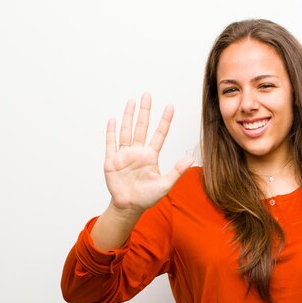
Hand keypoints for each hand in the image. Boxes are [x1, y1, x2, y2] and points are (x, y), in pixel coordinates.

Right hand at [103, 94, 193, 213]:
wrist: (129, 207)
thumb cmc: (147, 197)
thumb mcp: (165, 184)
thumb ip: (177, 171)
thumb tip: (191, 159)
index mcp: (151, 156)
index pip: (159, 134)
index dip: (165, 121)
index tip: (170, 107)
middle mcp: (138, 152)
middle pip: (141, 127)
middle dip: (144, 111)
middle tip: (147, 95)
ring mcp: (124, 155)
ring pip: (126, 131)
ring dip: (128, 117)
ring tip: (131, 102)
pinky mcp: (112, 161)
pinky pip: (111, 144)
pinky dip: (111, 132)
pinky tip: (113, 120)